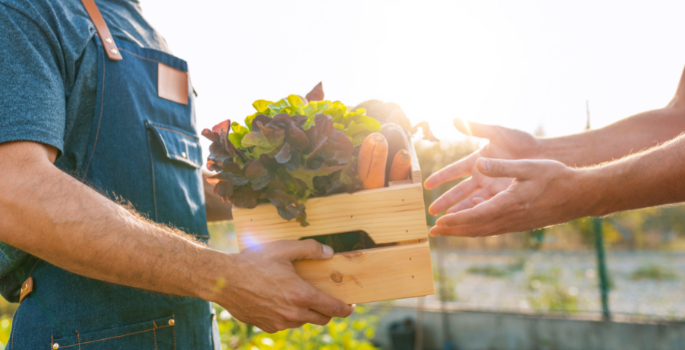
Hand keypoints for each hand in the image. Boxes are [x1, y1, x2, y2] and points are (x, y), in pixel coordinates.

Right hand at [219, 240, 354, 332]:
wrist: (223, 280)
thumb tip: (329, 253)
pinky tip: (280, 300)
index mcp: (301, 295)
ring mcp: (280, 323)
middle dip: (328, 310)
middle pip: (322, 319)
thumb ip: (310, 249)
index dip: (346, 309)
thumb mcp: (284, 249)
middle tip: (326, 298)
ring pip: (303, 322)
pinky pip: (286, 323)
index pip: (333, 309)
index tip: (350, 305)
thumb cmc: (253, 262)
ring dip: (306, 312)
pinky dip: (289, 315)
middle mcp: (293, 314)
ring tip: (299, 295)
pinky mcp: (268, 326)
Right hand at [424, 119, 540, 214]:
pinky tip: (468, 224)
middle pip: (459, 191)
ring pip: (471, 202)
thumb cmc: (521, 140)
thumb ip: (477, 128)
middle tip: (431, 212)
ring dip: (459, 211)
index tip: (427, 185)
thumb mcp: (498, 132)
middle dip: (445, 202)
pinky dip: (477, 214)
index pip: (454, 171)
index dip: (440, 177)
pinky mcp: (503, 195)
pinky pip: (487, 207)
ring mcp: (492, 187)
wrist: (546, 154)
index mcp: (478, 160)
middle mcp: (482, 175)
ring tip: (446, 221)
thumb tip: (455, 119)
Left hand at [430, 158, 589, 236]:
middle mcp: (510, 217)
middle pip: (475, 228)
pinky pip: (493, 230)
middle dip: (452, 231)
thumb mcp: (528, 166)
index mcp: (509, 203)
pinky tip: (470, 227)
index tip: (439, 221)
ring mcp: (516, 224)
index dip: (455, 219)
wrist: (580, 195)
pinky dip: (477, 230)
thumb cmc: (556, 177)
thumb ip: (501, 166)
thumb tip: (479, 162)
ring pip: (483, 231)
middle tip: (432, 233)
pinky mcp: (520, 224)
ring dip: (462, 232)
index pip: (475, 215)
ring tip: (446, 233)